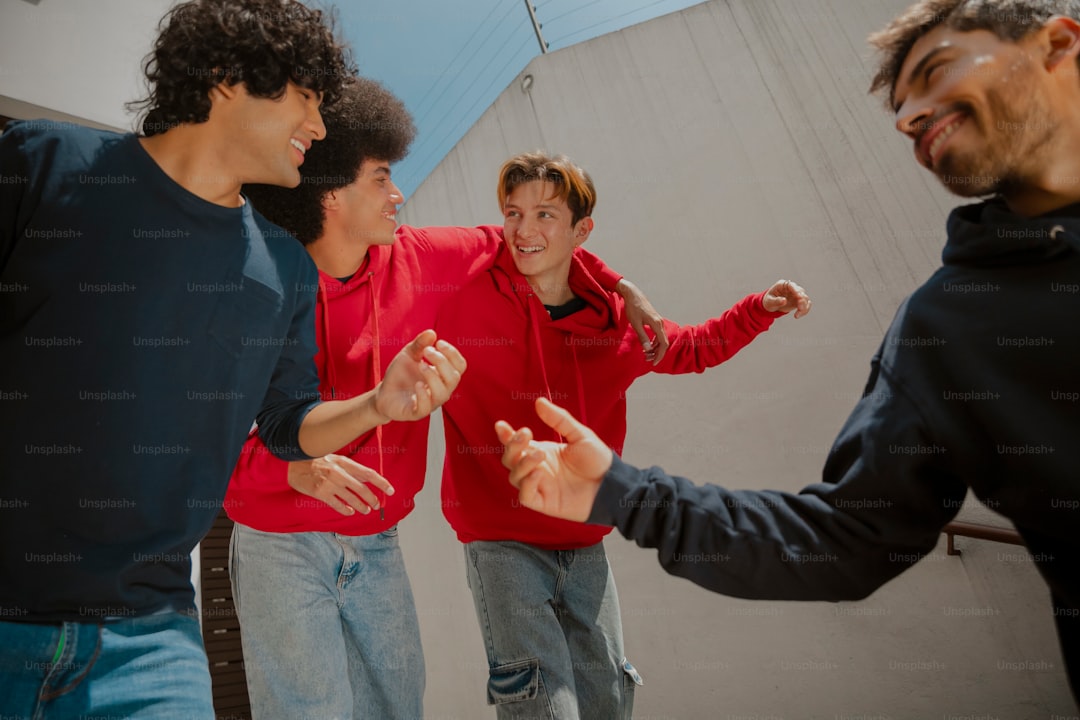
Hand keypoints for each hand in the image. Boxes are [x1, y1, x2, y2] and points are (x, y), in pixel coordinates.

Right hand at [287, 455, 394, 515]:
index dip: (381, 483)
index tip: (391, 491)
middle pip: (362, 488)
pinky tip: (349, 512)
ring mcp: (329, 483)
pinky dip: (345, 510)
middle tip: (376, 505)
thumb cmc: (315, 460)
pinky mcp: (320, 493)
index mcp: (344, 463)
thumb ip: (350, 468)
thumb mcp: (335, 459)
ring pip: (351, 498)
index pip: (368, 473)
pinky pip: (337, 504)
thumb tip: (367, 478)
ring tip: (365, 510)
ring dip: (361, 506)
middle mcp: (339, 473)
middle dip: (372, 499)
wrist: (292, 463)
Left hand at [376, 330, 466, 421]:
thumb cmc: (401, 374)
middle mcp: (441, 390)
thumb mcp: (409, 354)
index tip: (438, 343)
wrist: (383, 392)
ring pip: (443, 393)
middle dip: (442, 361)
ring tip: (420, 365)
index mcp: (443, 375)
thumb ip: (420, 344)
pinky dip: (423, 394)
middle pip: (454, 378)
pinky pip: (426, 407)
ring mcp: (430, 402)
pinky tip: (417, 384)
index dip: (452, 353)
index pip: (460, 366)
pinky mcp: (416, 412)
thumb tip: (432, 333)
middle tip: (426, 351)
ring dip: (433, 376)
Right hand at [495, 397, 613, 521]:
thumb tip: (539, 402)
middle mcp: (537, 468)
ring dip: (522, 464)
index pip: (516, 444)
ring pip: (514, 476)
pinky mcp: (544, 503)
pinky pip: (525, 496)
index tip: (501, 425)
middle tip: (525, 435)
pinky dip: (527, 484)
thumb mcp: (580, 435)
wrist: (612, 484)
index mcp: (542, 451)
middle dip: (512, 446)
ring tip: (540, 455)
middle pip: (510, 459)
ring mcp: (539, 486)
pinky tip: (539, 473)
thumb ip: (559, 420)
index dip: (505, 435)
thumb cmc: (598, 461)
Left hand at [616, 278, 668, 364]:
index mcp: (657, 324)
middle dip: (657, 353)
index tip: (653, 362)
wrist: (633, 295)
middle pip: (664, 343)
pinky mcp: (655, 320)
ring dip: (655, 348)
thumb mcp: (635, 324)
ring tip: (646, 354)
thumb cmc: (633, 308)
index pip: (663, 344)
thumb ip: (642, 336)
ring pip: (661, 339)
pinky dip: (654, 342)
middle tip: (648, 360)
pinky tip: (648, 345)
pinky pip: (658, 334)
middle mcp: (660, 323)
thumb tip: (647, 349)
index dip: (660, 355)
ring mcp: (658, 321)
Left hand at [762, 279, 811, 317]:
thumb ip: (776, 301)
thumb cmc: (768, 301)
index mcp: (783, 285)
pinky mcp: (799, 301)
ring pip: (805, 299)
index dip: (796, 291)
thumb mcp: (769, 301)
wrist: (770, 305)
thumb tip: (784, 300)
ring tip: (797, 315)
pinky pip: (806, 305)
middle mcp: (791, 288)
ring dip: (804, 307)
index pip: (792, 285)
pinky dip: (804, 310)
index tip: (799, 297)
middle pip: (801, 292)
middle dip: (802, 301)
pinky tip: (797, 315)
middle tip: (800, 309)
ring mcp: (796, 294)